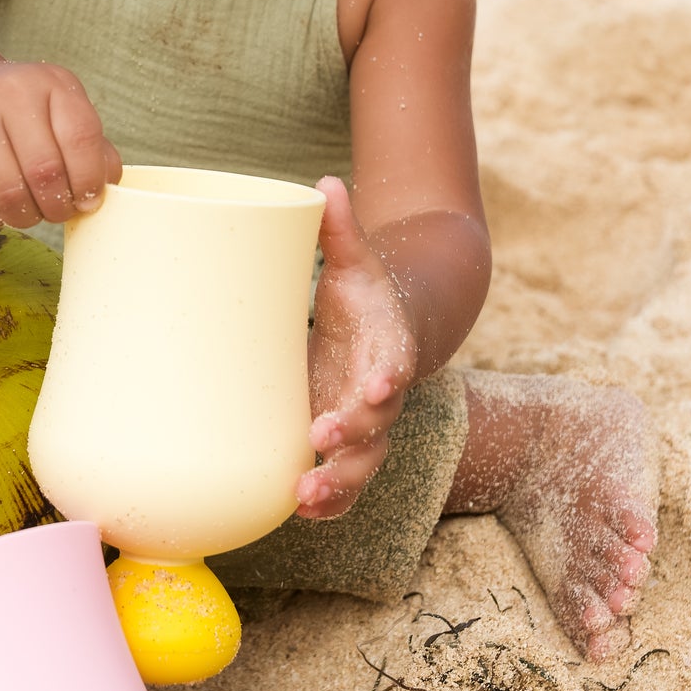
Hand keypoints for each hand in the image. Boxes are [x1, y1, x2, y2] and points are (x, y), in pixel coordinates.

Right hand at [0, 60, 121, 228]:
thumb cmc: (23, 115)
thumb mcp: (61, 115)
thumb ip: (92, 150)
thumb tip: (105, 190)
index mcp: (51, 83)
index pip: (82, 138)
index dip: (90, 180)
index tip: (88, 200)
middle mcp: (10, 93)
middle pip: (45, 172)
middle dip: (58, 206)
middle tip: (57, 212)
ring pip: (8, 193)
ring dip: (26, 217)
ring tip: (30, 212)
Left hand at [297, 177, 416, 519]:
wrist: (384, 333)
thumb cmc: (363, 297)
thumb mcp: (355, 262)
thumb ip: (341, 230)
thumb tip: (325, 182)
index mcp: (387, 349)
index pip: (395, 366)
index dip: (388, 380)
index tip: (375, 389)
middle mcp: (380, 396)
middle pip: (378, 426)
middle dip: (353, 437)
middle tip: (322, 440)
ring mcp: (362, 428)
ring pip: (361, 466)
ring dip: (336, 483)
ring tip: (304, 493)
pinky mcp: (341, 447)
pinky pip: (342, 484)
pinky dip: (325, 502)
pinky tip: (295, 508)